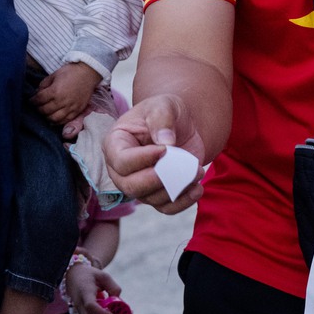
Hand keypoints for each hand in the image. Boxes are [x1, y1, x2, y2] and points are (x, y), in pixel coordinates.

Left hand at [33, 62, 100, 128]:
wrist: (88, 73)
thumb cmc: (70, 72)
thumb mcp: (54, 75)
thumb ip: (44, 85)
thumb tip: (37, 93)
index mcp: (55, 91)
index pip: (39, 100)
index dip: (33, 101)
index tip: (31, 101)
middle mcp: (62, 101)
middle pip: (45, 111)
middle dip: (39, 109)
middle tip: (38, 106)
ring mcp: (71, 107)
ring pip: (54, 119)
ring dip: (47, 116)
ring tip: (46, 113)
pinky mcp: (77, 110)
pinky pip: (65, 120)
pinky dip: (58, 121)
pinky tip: (54, 118)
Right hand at [66, 263, 124, 313]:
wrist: (72, 277)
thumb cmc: (90, 275)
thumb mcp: (103, 276)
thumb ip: (113, 287)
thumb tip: (119, 301)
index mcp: (85, 292)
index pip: (91, 305)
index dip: (101, 313)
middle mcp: (81, 304)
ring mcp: (81, 310)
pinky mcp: (83, 313)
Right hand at [104, 94, 204, 214]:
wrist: (183, 125)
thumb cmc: (167, 112)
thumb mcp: (164, 105)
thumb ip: (162, 119)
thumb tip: (166, 142)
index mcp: (116, 144)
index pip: (122, 161)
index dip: (143, 159)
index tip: (165, 149)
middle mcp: (122, 169)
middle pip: (130, 187)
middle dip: (158, 180)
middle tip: (181, 167)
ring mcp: (139, 184)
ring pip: (150, 199)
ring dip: (176, 189)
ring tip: (197, 171)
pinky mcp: (157, 194)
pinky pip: (166, 208)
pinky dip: (183, 202)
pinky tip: (197, 188)